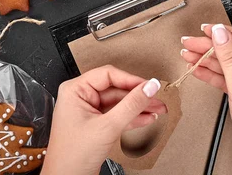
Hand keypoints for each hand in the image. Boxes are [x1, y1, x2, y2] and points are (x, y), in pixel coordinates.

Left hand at [41, 65, 165, 174]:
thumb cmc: (73, 156)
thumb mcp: (108, 127)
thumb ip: (132, 105)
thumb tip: (150, 86)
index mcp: (75, 90)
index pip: (108, 75)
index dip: (131, 80)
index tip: (150, 86)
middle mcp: (80, 97)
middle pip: (116, 89)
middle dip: (139, 96)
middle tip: (158, 99)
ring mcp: (88, 111)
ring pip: (119, 103)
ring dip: (139, 108)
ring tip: (158, 110)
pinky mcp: (96, 124)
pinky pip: (117, 115)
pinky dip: (132, 118)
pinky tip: (147, 119)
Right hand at [181, 25, 231, 174]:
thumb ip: (229, 58)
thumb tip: (220, 34)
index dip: (224, 34)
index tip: (205, 29)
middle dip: (211, 49)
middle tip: (190, 42)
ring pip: (230, 64)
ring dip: (208, 61)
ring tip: (188, 54)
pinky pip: (229, 77)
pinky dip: (213, 74)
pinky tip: (197, 68)